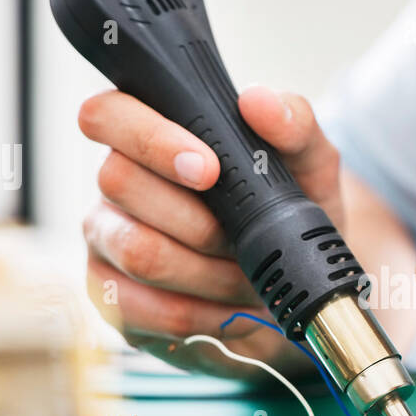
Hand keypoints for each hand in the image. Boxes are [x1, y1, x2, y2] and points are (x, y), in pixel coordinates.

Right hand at [79, 86, 342, 375]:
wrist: (292, 287)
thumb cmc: (288, 213)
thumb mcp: (308, 166)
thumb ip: (294, 123)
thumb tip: (257, 101)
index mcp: (151, 134)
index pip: (108, 115)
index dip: (150, 139)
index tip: (210, 169)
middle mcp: (116, 183)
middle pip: (119, 182)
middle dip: (199, 220)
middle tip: (243, 237)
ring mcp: (107, 240)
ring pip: (136, 250)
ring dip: (207, 271)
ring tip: (246, 276)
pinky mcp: (112, 298)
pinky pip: (139, 307)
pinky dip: (198, 314)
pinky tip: (229, 310)